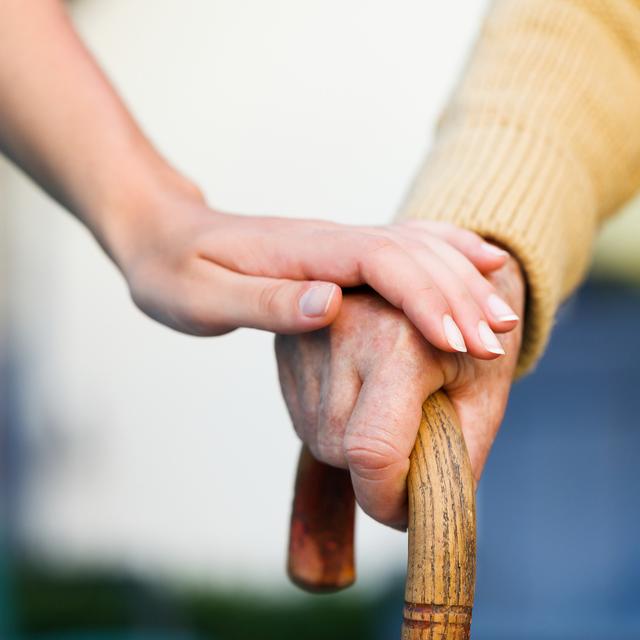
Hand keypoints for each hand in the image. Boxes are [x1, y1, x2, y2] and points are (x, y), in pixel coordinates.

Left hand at [106, 181, 518, 348]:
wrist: (161, 233)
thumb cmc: (173, 271)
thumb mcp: (202, 297)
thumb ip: (266, 303)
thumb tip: (332, 304)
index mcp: (302, 252)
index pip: (380, 264)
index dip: (424, 298)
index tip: (458, 340)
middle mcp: (330, 240)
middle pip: (411, 256)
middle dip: (458, 297)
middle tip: (498, 340)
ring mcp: (337, 243)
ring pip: (416, 249)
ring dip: (461, 280)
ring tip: (503, 315)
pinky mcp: (339, 253)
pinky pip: (404, 246)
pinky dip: (446, 252)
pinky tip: (478, 260)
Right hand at [275, 257, 524, 528]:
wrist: (437, 278)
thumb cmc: (469, 337)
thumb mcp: (482, 396)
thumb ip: (457, 459)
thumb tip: (419, 513)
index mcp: (399, 339)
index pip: (372, 449)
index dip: (387, 499)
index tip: (406, 512)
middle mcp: (341, 328)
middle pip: (340, 450)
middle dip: (377, 471)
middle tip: (413, 442)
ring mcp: (306, 333)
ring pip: (319, 437)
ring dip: (354, 448)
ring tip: (390, 408)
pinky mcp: (288, 343)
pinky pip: (305, 415)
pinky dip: (336, 425)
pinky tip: (363, 395)